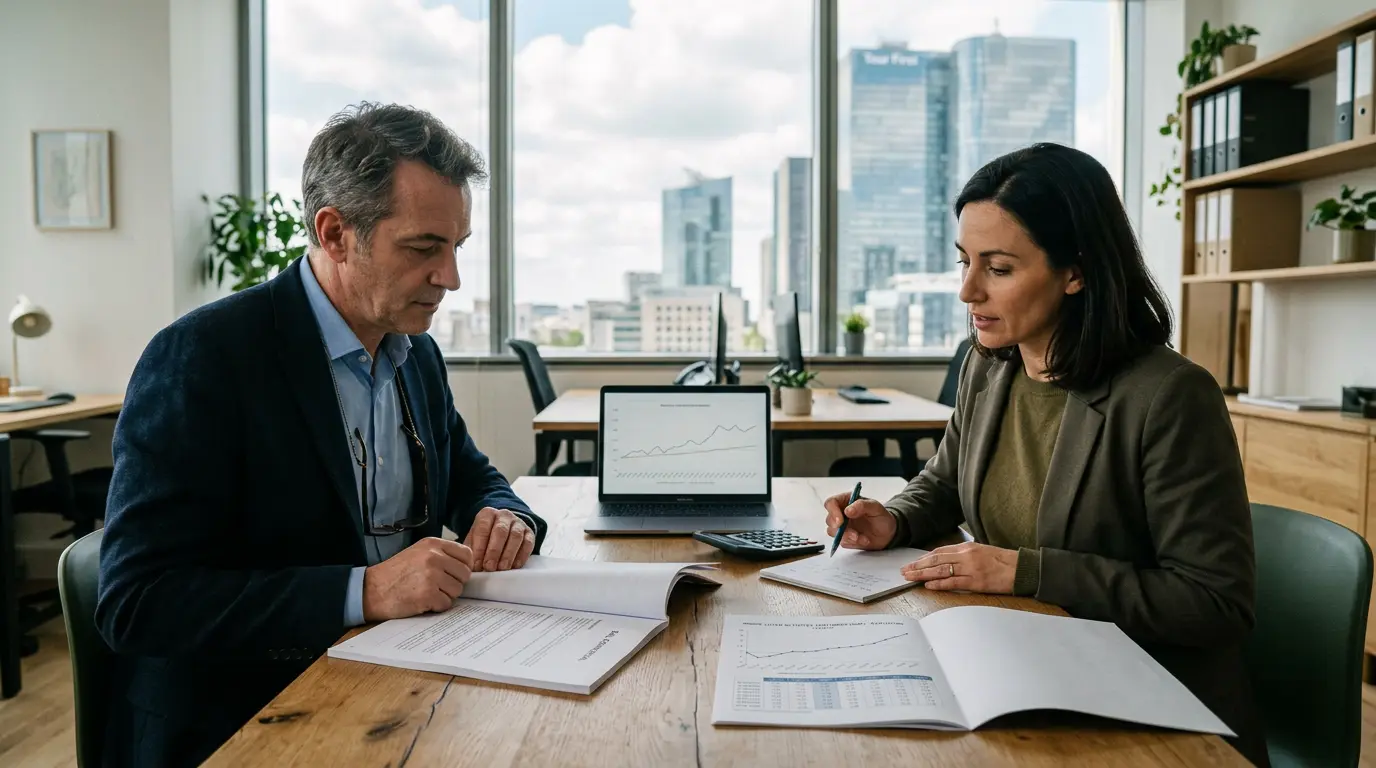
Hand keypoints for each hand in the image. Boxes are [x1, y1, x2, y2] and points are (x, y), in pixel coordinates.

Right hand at [362, 537, 473, 620]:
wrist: (371, 590)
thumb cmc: (395, 574)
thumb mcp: (418, 553)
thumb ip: (441, 554)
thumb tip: (466, 565)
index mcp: (432, 544)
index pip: (466, 554)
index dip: (463, 567)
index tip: (454, 574)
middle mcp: (434, 557)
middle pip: (464, 574)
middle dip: (454, 583)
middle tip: (437, 587)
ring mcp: (431, 575)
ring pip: (457, 590)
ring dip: (445, 596)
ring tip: (427, 593)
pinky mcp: (428, 594)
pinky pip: (446, 604)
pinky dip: (436, 607)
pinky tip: (422, 601)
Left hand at [463, 507, 535, 572]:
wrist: (504, 530)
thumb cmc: (485, 538)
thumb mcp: (474, 539)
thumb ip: (472, 550)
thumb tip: (470, 566)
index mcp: (487, 514)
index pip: (483, 528)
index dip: (479, 548)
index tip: (477, 565)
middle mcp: (504, 515)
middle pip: (500, 531)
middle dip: (494, 551)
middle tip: (489, 568)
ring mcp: (518, 523)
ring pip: (515, 536)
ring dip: (508, 554)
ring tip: (502, 568)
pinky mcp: (530, 533)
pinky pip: (528, 543)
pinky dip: (521, 556)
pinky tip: (515, 566)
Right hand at [823, 491, 896, 550]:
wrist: (888, 533)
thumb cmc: (881, 516)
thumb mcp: (875, 507)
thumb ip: (862, 505)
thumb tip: (847, 510)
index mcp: (846, 501)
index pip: (831, 503)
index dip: (832, 511)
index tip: (840, 521)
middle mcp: (841, 513)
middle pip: (829, 520)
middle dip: (839, 528)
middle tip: (853, 534)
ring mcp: (842, 527)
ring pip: (833, 532)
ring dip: (847, 537)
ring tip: (861, 537)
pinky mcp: (845, 538)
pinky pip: (842, 542)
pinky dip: (853, 542)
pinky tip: (864, 540)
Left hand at [900, 542, 1017, 593]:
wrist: (1023, 568)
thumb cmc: (1004, 561)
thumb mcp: (982, 551)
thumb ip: (965, 555)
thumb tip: (949, 560)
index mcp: (967, 547)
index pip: (939, 552)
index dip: (924, 558)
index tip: (913, 563)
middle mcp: (966, 556)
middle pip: (936, 560)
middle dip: (918, 565)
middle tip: (904, 571)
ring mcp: (971, 568)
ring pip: (941, 571)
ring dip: (923, 574)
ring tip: (910, 578)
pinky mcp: (976, 582)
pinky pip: (953, 582)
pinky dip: (939, 584)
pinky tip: (928, 585)